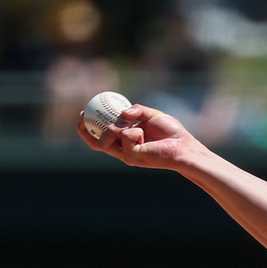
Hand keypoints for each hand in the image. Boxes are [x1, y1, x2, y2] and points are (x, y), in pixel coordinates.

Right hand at [77, 104, 197, 169]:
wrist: (183, 146)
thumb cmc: (171, 133)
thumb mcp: (151, 115)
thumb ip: (136, 111)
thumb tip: (121, 113)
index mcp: (125, 140)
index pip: (101, 135)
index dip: (88, 126)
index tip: (83, 111)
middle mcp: (123, 149)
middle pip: (96, 142)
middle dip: (85, 129)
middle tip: (83, 114)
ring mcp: (127, 154)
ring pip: (108, 138)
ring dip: (118, 127)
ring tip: (134, 126)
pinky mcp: (132, 156)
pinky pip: (125, 137)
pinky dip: (134, 131)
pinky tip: (145, 135)